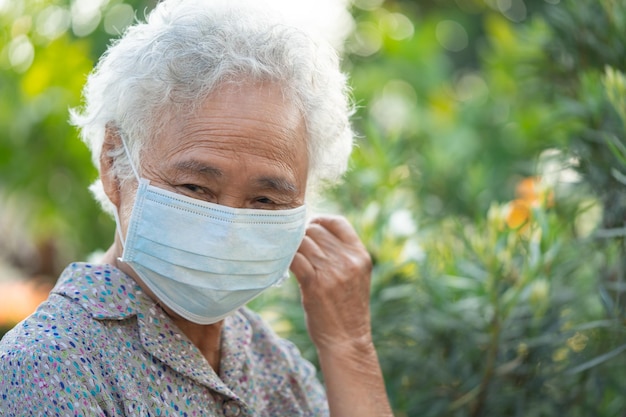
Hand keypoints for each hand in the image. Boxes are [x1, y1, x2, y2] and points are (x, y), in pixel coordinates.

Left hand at [290, 215, 372, 352]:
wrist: (347, 341)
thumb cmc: (347, 309)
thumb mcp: (356, 277)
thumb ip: (342, 255)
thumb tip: (313, 233)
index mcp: (360, 255)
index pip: (338, 222)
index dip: (320, 220)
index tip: (309, 227)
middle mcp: (347, 260)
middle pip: (315, 230)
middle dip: (301, 235)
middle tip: (292, 247)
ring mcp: (332, 271)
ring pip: (301, 242)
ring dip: (290, 247)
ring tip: (285, 255)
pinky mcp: (314, 284)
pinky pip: (293, 258)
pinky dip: (284, 257)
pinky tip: (281, 265)